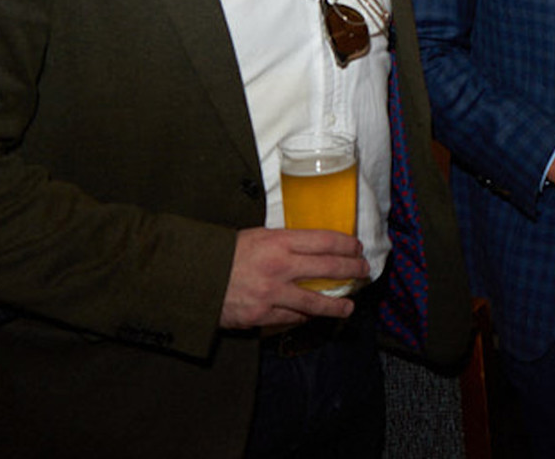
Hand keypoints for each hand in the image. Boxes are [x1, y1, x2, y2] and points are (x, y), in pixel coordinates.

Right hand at [220, 227, 366, 328]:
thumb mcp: (256, 237)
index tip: (357, 248)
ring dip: (336, 305)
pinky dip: (304, 316)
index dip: (347, 245)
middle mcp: (279, 267)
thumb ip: (284, 243)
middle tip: (363, 271)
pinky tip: (313, 315)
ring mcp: (271, 294)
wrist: (190, 278)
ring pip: (315, 302)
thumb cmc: (224, 253)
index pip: (325, 241)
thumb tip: (312, 248)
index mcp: (279, 242)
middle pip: (329, 268)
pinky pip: (291, 318)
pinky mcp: (261, 315)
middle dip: (352, 270)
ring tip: (349, 307)